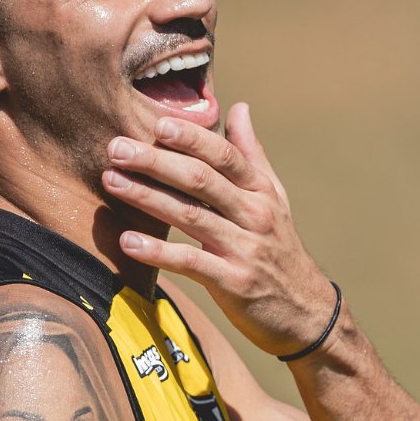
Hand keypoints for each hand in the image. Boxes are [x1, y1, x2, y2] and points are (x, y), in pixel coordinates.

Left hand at [102, 103, 335, 356]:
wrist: (308, 313)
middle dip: (156, 161)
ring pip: (191, 215)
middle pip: (201, 179)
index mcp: (260, 190)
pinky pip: (190, 262)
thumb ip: (251, 153)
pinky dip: (157, 251)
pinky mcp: (234, 283)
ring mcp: (244, 248)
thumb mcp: (274, 198)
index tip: (156, 124)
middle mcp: (254, 214)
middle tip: (117, 148)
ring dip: (147, 197)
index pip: (223, 155)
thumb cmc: (280, 249)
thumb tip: (240, 107)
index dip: (191, 138)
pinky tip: (128, 240)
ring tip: (111, 182)